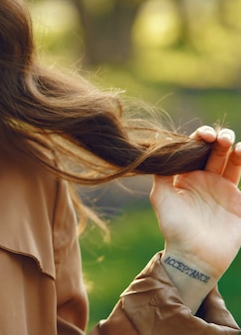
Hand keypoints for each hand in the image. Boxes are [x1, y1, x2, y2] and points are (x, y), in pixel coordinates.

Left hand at [151, 127, 240, 278]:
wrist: (193, 255)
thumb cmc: (173, 227)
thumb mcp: (161, 197)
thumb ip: (161, 173)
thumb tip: (159, 149)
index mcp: (186, 176)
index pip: (194, 150)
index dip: (199, 138)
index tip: (203, 135)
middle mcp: (205, 179)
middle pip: (215, 152)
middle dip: (219, 140)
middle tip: (220, 138)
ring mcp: (223, 190)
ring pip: (233, 163)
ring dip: (236, 151)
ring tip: (237, 146)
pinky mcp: (238, 203)